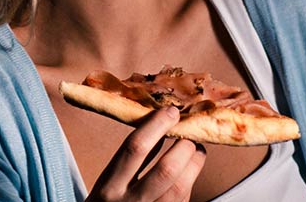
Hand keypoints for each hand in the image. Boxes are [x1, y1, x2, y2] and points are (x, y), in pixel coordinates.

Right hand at [87, 108, 206, 201]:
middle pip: (165, 170)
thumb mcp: (107, 183)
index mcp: (110, 186)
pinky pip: (183, 200)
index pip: (135, 149)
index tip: (170, 112)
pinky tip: (190, 172)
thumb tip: (156, 130)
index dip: (156, 126)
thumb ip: (128, 162)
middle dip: (183, 147)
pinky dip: (190, 182)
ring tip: (197, 150)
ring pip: (180, 187)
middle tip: (189, 134)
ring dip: (194, 164)